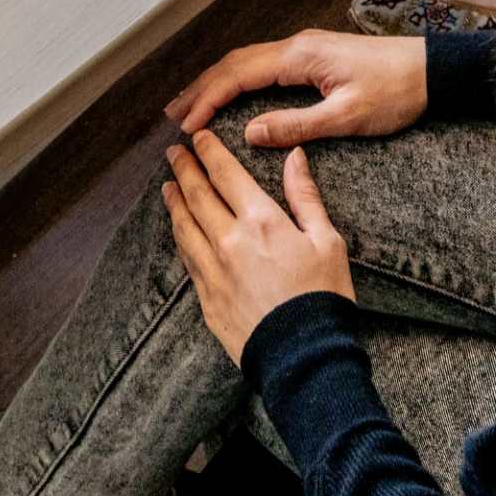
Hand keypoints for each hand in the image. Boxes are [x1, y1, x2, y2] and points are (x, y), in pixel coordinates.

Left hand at [163, 132, 353, 361]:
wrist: (305, 358)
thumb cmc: (323, 298)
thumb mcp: (328, 241)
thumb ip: (305, 196)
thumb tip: (294, 157)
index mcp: (261, 221)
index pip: (225, 174)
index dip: (209, 151)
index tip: (198, 136)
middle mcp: (229, 242)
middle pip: (197, 196)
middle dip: (184, 170)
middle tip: (174, 153)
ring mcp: (213, 273)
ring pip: (184, 228)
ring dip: (175, 203)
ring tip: (168, 187)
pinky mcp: (207, 300)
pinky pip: (187, 260)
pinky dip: (180, 238)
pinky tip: (180, 232)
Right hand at [166, 30, 428, 146]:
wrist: (433, 71)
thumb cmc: (396, 91)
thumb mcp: (347, 116)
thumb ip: (297, 124)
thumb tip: (249, 133)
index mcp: (300, 57)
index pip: (239, 74)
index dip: (208, 99)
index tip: (187, 125)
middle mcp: (297, 47)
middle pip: (235, 63)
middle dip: (202, 88)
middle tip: (173, 115)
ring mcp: (305, 49)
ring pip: (247, 62)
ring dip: (217, 82)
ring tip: (191, 105)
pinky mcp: (314, 57)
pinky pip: (264, 65)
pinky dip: (239, 80)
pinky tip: (232, 95)